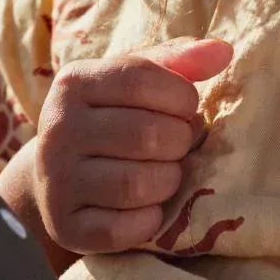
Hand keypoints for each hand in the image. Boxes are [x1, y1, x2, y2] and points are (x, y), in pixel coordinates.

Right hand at [31, 38, 232, 254]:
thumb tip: (224, 50)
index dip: (180, 95)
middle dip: (179, 141)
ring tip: (166, 172)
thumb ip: (178, 60)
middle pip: (146, 134)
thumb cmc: (108, 117)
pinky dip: (149, 220)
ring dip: (168, 181)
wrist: (55, 178)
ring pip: (137, 184)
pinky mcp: (66, 226)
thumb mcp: (132, 80)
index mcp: (73, 82)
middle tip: (178, 143)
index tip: (186, 106)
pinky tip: (148, 207)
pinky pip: (125, 229)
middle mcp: (58, 127)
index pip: (141, 78)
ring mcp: (57, 179)